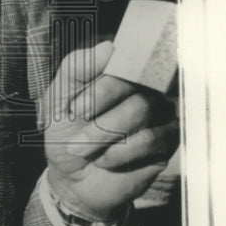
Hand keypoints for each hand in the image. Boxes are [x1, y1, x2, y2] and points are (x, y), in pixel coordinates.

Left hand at [41, 41, 178, 222]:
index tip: (76, 109)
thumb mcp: (58, 98)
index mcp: (118, 73)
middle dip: (98, 114)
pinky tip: (106, 160)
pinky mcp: (167, 143)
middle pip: (133, 87)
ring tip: (85, 149)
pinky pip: (152, 139)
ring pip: (142, 110)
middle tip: (77, 133)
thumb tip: (109, 46)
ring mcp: (159, 114)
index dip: (100, 86)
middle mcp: (144, 88)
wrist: (71, 179)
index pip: (124, 61)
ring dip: (105, 134)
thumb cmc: (66, 132)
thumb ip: (77, 68)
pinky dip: (121, 152)